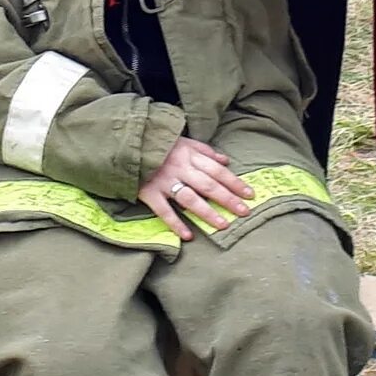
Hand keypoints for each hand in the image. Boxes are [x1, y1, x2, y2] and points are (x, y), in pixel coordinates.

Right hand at [138, 136, 252, 241]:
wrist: (126, 142)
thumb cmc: (158, 143)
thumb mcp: (183, 140)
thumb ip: (205, 150)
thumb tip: (226, 160)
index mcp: (189, 154)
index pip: (217, 170)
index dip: (234, 182)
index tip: (250, 194)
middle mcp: (179, 168)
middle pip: (208, 185)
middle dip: (227, 199)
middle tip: (244, 212)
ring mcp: (163, 181)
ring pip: (189, 198)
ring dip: (207, 213)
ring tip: (222, 225)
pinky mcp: (148, 192)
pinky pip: (163, 210)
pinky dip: (175, 223)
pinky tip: (188, 236)